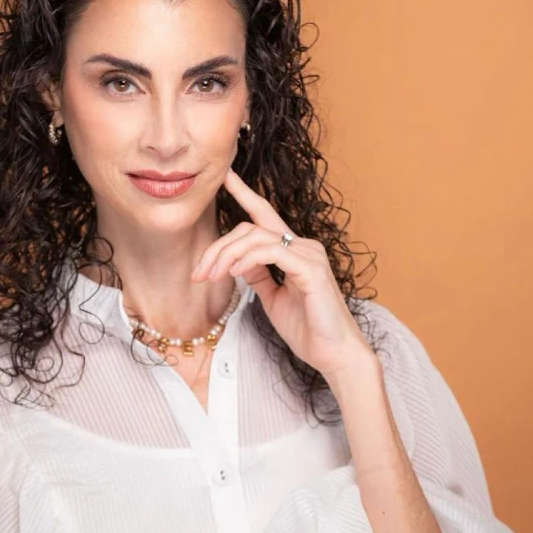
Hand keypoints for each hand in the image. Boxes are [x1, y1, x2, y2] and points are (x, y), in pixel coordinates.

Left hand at [191, 167, 374, 383]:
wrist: (334, 354)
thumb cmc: (307, 328)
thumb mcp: (272, 298)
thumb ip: (258, 275)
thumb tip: (238, 261)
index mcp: (294, 250)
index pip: (265, 216)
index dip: (245, 194)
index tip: (225, 177)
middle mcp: (303, 246)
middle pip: (250, 227)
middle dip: (218, 246)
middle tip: (198, 272)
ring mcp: (309, 254)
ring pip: (256, 236)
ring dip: (226, 255)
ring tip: (210, 276)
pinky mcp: (311, 269)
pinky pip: (270, 252)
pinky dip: (247, 259)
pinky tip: (232, 273)